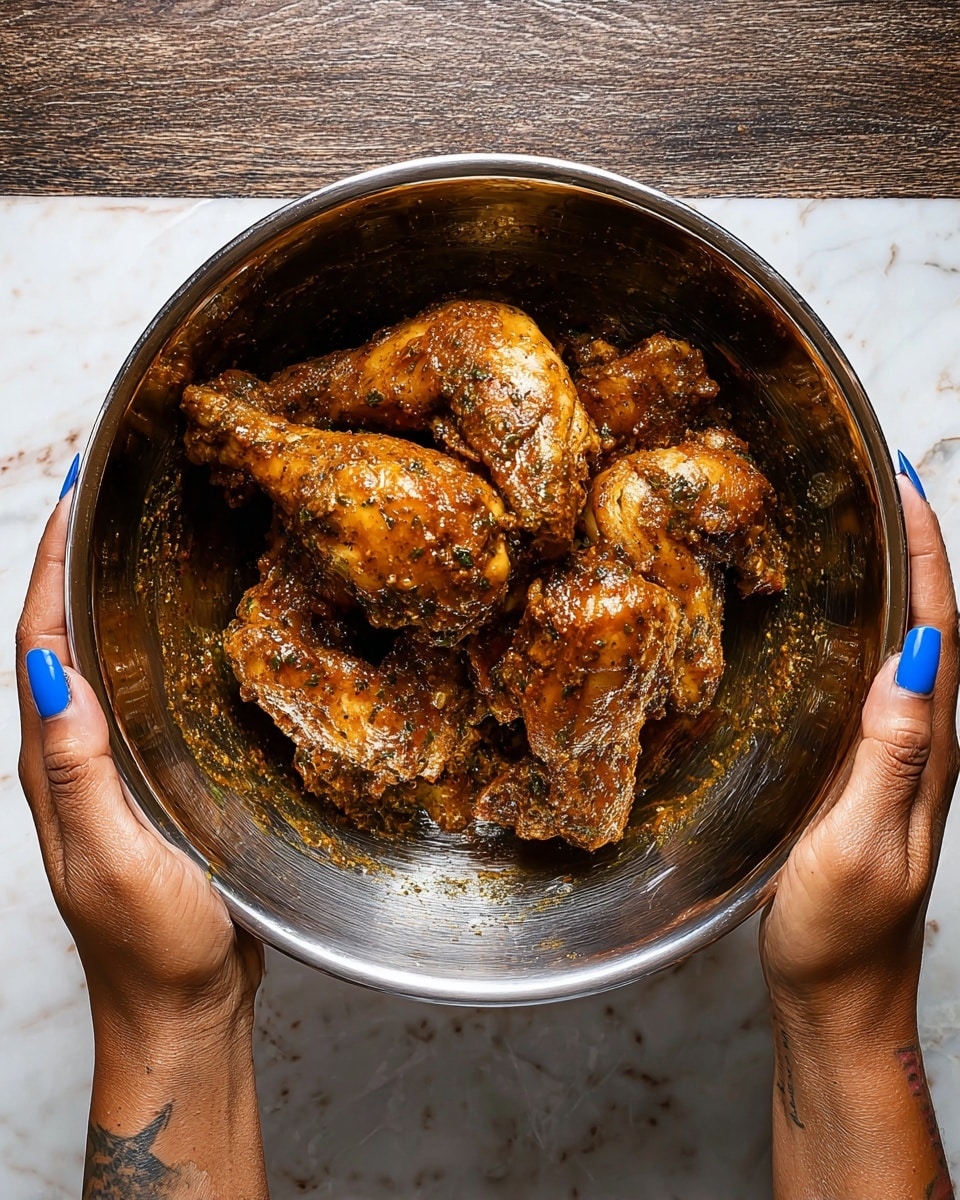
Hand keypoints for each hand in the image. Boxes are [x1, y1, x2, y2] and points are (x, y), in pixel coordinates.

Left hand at [16, 476, 262, 1040]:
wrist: (180, 1007)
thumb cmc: (151, 945)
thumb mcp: (110, 858)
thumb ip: (76, 769)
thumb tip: (48, 668)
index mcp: (52, 766)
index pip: (38, 643)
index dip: (49, 566)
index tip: (74, 496)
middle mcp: (70, 757)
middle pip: (57, 638)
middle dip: (68, 560)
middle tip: (104, 492)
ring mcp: (105, 771)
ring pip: (95, 661)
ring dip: (101, 595)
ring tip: (134, 537)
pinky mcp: (144, 783)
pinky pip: (132, 694)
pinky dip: (139, 645)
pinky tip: (175, 629)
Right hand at [759, 474, 958, 1022]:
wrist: (838, 998)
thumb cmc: (842, 934)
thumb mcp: (861, 845)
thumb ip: (893, 754)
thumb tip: (916, 655)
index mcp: (929, 748)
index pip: (939, 630)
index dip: (926, 554)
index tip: (904, 484)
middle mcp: (923, 742)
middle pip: (931, 624)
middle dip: (916, 547)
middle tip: (880, 482)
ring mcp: (897, 757)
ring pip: (905, 646)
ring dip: (894, 581)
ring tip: (861, 526)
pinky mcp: (867, 772)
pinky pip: (875, 678)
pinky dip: (865, 629)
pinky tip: (834, 620)